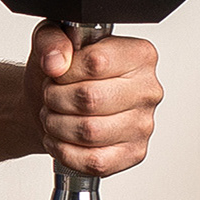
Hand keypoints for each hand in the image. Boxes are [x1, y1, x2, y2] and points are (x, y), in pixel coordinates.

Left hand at [24, 25, 161, 176]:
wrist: (57, 104)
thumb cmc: (64, 73)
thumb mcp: (51, 39)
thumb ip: (51, 39)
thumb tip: (56, 62)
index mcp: (139, 56)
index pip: (96, 63)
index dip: (64, 72)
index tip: (57, 72)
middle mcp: (148, 90)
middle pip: (90, 99)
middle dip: (56, 99)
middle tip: (51, 96)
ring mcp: (143, 125)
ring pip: (89, 132)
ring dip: (57, 125)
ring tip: (54, 116)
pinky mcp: (133, 153)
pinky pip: (94, 161)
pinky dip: (65, 151)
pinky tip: (61, 138)